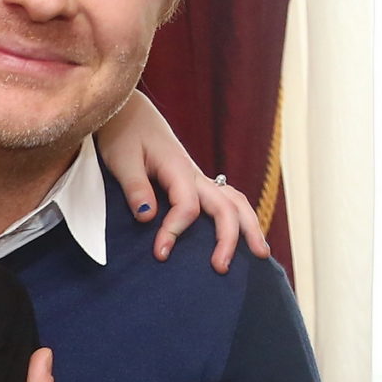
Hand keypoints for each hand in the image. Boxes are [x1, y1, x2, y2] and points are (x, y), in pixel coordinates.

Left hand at [94, 90, 271, 271]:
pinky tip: (244, 239)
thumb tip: (147, 216)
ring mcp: (198, 178)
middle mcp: (195, 174)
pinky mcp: (195, 183)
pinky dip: (239, 219)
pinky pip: (225, 201)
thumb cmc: (122, 134)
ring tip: (260, 255)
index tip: (160, 254)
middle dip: (229, 238)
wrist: (128, 112)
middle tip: (222, 268)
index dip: (176, 231)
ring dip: (249, 228)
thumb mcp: (121, 159)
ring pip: (235, 202)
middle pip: (226, 206)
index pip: (188, 206)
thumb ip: (135, 187)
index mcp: (177, 168)